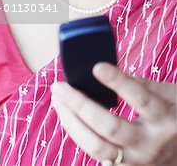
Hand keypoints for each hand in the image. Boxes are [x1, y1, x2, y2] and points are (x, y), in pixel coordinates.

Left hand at [50, 63, 176, 164]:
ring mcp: (136, 162)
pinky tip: (67, 116)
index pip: (140, 98)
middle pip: (110, 127)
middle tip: (60, 86)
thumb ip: (144, 84)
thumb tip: (111, 70)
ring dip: (71, 122)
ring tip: (58, 99)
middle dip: (80, 105)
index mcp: (165, 118)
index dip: (118, 82)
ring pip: (96, 148)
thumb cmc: (175, 115)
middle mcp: (150, 144)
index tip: (97, 67)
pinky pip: (95, 154)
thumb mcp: (171, 95)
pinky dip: (78, 134)